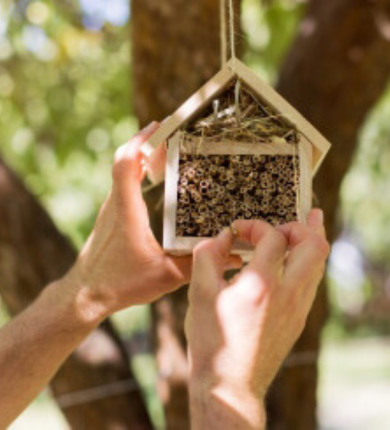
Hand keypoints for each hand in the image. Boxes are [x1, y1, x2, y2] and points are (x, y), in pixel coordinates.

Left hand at [61, 123, 193, 321]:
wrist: (86, 294)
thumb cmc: (120, 284)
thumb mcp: (166, 276)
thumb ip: (197, 265)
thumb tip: (230, 257)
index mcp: (128, 211)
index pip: (127, 163)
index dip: (140, 140)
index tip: (157, 126)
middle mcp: (116, 204)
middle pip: (125, 161)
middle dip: (146, 143)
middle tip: (170, 135)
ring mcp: (111, 210)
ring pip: (123, 172)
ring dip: (141, 157)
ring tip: (166, 152)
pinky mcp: (111, 217)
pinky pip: (123, 185)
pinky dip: (137, 173)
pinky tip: (155, 182)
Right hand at [186, 210, 329, 428]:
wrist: (230, 384)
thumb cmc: (211, 341)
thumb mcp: (199, 294)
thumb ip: (208, 256)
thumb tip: (222, 237)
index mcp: (262, 285)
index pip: (273, 238)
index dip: (255, 225)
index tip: (238, 230)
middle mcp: (288, 294)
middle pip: (315, 246)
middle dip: (301, 227)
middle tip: (284, 223)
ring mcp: (298, 308)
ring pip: (318, 264)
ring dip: (308, 242)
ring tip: (301, 227)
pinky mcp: (298, 319)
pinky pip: (311, 281)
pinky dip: (304, 263)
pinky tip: (291, 261)